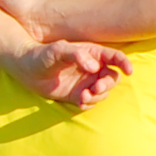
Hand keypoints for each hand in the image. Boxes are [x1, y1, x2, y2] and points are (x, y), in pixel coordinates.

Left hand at [6, 41, 132, 108]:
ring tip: (82, 97)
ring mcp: (86, 82)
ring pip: (104, 92)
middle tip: (95, 88)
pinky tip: (79, 102)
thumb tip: (95, 67)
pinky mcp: (78, 94)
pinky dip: (89, 104)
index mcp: (92, 54)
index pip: (115, 57)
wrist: (26, 69)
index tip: (128, 71)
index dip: (124, 63)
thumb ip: (76, 55)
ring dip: (97, 96)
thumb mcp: (57, 50)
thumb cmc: (41, 54)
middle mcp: (93, 68)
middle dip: (107, 84)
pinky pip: (92, 102)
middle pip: (113, 78)